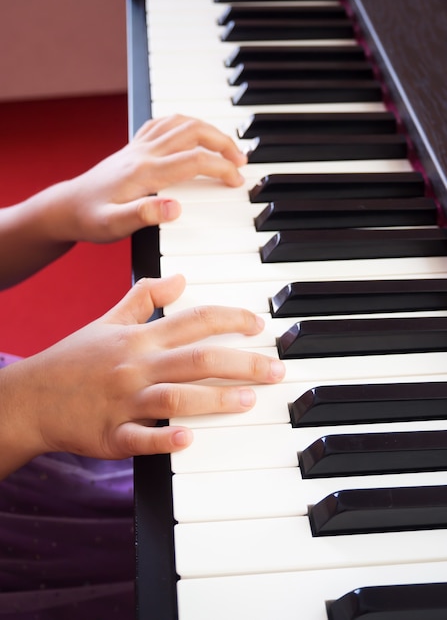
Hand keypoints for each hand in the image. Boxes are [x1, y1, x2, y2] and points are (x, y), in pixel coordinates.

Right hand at [0, 276, 283, 473]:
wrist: (30, 397)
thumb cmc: (74, 359)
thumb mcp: (108, 321)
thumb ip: (144, 297)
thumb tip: (178, 277)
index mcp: (138, 339)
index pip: (192, 320)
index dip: (229, 319)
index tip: (258, 324)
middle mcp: (135, 366)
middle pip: (196, 358)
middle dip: (242, 362)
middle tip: (275, 369)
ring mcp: (123, 401)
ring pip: (176, 396)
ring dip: (215, 398)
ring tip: (248, 400)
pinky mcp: (110, 435)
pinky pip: (140, 438)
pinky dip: (164, 439)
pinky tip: (189, 440)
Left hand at [60, 114, 246, 241]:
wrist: (67, 207)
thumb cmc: (91, 218)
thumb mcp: (115, 225)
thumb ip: (144, 215)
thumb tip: (175, 209)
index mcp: (145, 172)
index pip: (194, 160)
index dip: (221, 167)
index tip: (237, 180)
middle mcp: (144, 153)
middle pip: (194, 132)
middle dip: (223, 142)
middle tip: (241, 160)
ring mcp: (139, 147)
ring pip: (182, 123)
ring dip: (208, 129)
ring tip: (226, 146)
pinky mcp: (134, 147)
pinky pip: (164, 123)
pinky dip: (186, 123)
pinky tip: (193, 133)